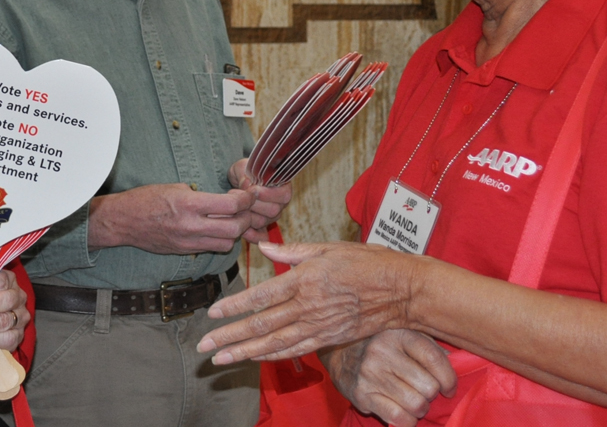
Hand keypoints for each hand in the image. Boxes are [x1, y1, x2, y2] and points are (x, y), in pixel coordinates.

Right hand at [88, 183, 255, 253]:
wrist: (123, 221)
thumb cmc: (146, 199)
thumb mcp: (175, 187)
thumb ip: (201, 195)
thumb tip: (224, 199)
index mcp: (189, 204)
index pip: (231, 205)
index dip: (246, 199)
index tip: (249, 193)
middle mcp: (191, 226)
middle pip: (235, 229)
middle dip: (247, 217)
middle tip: (246, 208)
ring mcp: (188, 242)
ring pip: (226, 243)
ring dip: (235, 232)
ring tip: (232, 219)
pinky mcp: (185, 251)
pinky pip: (211, 247)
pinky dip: (220, 239)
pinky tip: (217, 228)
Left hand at [196, 241, 419, 362]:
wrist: (402, 290)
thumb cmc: (367, 262)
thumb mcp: (328, 247)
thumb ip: (293, 251)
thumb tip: (264, 249)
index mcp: (304, 279)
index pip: (260, 296)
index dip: (233, 306)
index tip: (212, 313)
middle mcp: (308, 306)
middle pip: (261, 325)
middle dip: (229, 336)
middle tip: (203, 346)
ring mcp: (319, 325)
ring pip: (274, 343)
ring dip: (244, 352)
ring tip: (220, 359)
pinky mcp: (329, 338)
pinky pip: (296, 350)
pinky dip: (273, 356)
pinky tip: (255, 359)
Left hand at [229, 158, 291, 242]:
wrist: (236, 182)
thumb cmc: (244, 172)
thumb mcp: (244, 167)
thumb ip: (247, 174)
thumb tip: (248, 185)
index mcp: (282, 187)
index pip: (284, 195)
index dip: (268, 194)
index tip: (253, 188)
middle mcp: (280, 204)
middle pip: (273, 211)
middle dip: (253, 204)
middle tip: (237, 195)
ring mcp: (271, 218)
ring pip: (263, 222)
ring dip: (246, 214)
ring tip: (232, 204)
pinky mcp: (261, 229)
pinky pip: (260, 237)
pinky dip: (251, 235)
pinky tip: (241, 230)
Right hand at [322, 331, 455, 426]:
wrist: (341, 352)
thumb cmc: (383, 345)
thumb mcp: (406, 335)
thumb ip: (430, 347)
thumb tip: (455, 363)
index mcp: (398, 334)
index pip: (435, 359)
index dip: (449, 379)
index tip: (448, 387)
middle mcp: (383, 352)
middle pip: (428, 387)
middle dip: (431, 395)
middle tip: (423, 392)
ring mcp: (370, 374)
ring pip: (416, 405)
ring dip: (420, 408)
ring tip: (413, 401)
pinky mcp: (362, 395)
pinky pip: (398, 419)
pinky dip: (407, 421)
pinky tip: (403, 412)